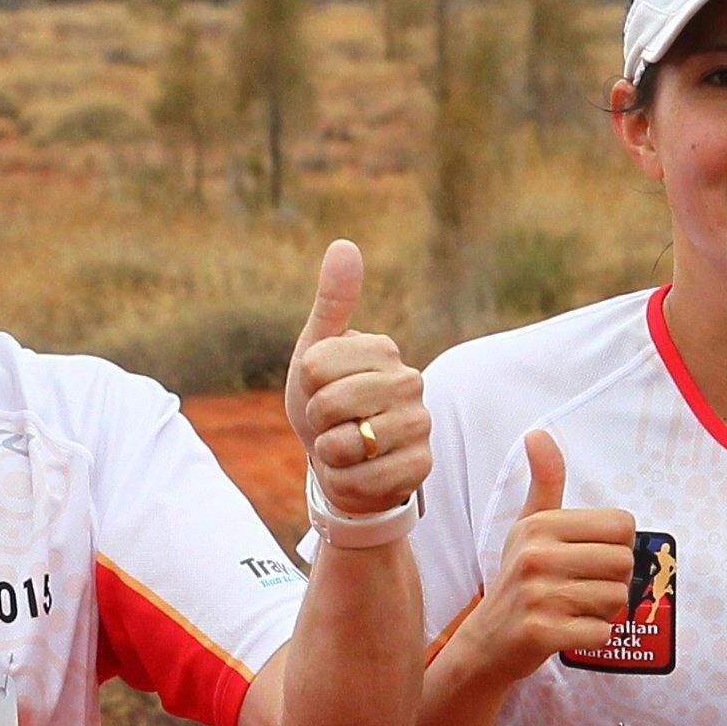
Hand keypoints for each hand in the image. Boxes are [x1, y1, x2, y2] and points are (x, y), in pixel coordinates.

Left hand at [284, 239, 428, 517]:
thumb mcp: (316, 353)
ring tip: (346, 447)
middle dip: (316, 421)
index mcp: (383, 349)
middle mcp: (409, 381)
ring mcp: (420, 424)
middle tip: (331, 422)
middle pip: (329, 403)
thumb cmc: (327, 403)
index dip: (305, 386)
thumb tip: (345, 244)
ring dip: (331, 453)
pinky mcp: (421, 466)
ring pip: (348, 443)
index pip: (314, 365)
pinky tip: (359, 472)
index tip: (319, 390)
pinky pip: (364, 478)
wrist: (344, 463)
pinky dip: (347, 481)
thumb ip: (331, 304)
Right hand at [461, 432, 640, 680]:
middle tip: (581, 589)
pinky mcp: (541, 632)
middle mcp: (536, 555)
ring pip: (616, 599)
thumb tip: (538, 433)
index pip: (622, 526)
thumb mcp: (529, 525)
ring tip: (572, 609)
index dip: (616, 547)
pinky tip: (567, 630)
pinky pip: (601, 633)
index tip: (588, 559)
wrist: (487, 641)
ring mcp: (538, 595)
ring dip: (603, 611)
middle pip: (624, 564)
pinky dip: (592, 637)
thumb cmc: (518, 579)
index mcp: (540, 525)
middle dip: (612, 582)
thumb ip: (545, 481)